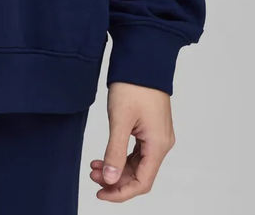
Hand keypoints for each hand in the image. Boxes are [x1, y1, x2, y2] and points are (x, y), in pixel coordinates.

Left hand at [89, 82, 175, 201]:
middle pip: (140, 175)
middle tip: (92, 176)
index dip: (121, 192)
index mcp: (158, 145)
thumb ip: (115, 152)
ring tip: (94, 166)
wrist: (142, 60)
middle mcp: (162, 144)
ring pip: (137, 164)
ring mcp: (157, 136)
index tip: (100, 193)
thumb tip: (110, 179)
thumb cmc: (133, 86)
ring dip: (117, 168)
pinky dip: (121, 157)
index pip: (142, 182)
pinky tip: (104, 156)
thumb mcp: (120, 120)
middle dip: (116, 179)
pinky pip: (137, 152)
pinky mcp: (150, 128)